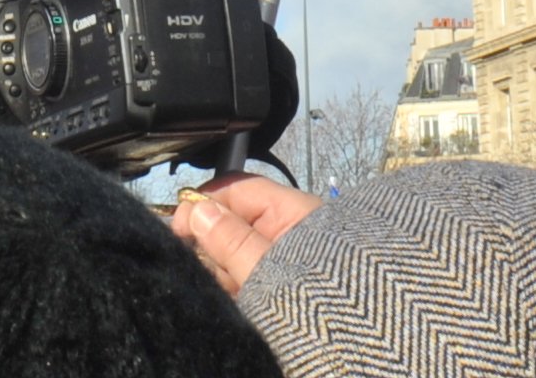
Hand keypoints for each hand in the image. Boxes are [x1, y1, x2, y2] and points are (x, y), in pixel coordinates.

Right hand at [165, 173, 317, 294]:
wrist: (356, 346)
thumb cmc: (318, 300)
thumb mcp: (268, 268)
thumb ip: (231, 240)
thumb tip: (198, 210)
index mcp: (292, 213)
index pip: (239, 190)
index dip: (206, 202)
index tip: (179, 227)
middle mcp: (287, 231)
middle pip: (236, 220)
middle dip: (209, 237)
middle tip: (191, 260)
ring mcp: (284, 261)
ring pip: (238, 250)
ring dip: (219, 264)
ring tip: (212, 282)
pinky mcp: (281, 289)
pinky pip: (247, 276)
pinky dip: (231, 283)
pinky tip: (222, 295)